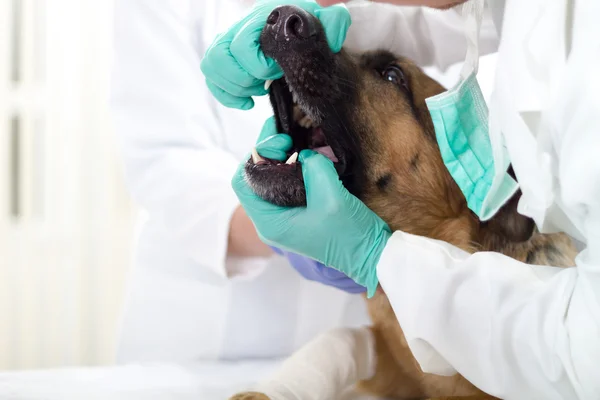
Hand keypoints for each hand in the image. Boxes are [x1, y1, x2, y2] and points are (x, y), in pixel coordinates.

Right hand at [200, 0, 350, 109]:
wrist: (296, 26)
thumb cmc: (306, 26)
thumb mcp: (321, 23)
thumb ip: (332, 24)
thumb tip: (334, 32)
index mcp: (260, 19)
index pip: (241, 46)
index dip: (258, 66)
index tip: (277, 71)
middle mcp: (238, 28)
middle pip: (219, 57)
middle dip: (243, 79)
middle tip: (265, 84)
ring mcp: (228, 43)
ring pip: (211, 67)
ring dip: (234, 86)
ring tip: (257, 90)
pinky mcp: (224, 60)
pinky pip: (212, 79)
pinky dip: (227, 96)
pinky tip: (248, 102)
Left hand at [232, 118, 390, 296]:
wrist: (371, 256)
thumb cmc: (350, 235)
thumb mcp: (331, 197)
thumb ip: (314, 167)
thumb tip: (306, 152)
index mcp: (270, 221)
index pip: (242, 181)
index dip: (257, 155)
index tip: (283, 142)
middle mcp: (272, 220)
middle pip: (255, 176)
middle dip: (271, 151)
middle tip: (292, 135)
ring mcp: (285, 217)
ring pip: (272, 178)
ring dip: (285, 157)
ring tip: (302, 140)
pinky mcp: (299, 212)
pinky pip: (289, 183)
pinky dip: (297, 166)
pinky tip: (312, 154)